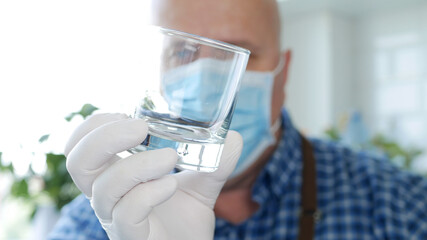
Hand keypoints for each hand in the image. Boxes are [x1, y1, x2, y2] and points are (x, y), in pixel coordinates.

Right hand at [65, 113, 242, 239]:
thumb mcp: (201, 181)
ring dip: (138, 164)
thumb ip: (214, 158)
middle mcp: (108, 196)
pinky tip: (172, 184)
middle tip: (141, 127)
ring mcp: (117, 219)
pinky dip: (149, 192)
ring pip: (104, 188)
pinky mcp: (131, 238)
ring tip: (171, 157)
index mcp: (114, 176)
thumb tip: (232, 137)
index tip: (126, 113)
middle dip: (105, 137)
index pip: (80, 147)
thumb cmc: (186, 217)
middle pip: (78, 163)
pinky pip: (127, 213)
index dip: (94, 125)